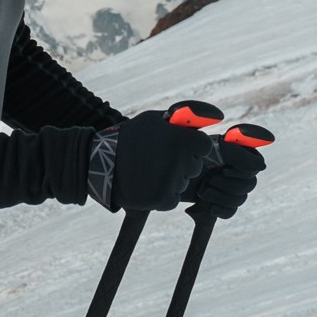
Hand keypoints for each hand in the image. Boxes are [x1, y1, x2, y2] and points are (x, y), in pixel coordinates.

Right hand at [100, 109, 221, 211]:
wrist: (98, 162)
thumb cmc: (130, 137)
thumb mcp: (155, 119)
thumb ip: (186, 116)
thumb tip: (218, 116)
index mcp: (182, 140)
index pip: (204, 147)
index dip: (190, 147)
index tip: (175, 147)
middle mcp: (180, 161)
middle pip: (195, 166)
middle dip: (181, 164)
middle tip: (157, 160)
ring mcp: (171, 182)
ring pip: (184, 183)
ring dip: (171, 180)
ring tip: (147, 172)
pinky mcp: (161, 200)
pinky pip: (172, 199)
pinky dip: (162, 195)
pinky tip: (145, 185)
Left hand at [188, 138, 265, 220]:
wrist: (162, 171)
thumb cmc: (181, 153)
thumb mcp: (203, 146)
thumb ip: (232, 150)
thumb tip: (261, 166)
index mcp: (233, 152)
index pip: (255, 165)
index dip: (242, 170)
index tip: (224, 169)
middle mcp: (233, 169)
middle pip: (249, 184)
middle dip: (228, 185)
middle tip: (210, 180)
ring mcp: (225, 186)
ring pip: (240, 199)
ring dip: (221, 196)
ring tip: (203, 191)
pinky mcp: (216, 201)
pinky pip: (230, 212)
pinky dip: (222, 211)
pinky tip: (210, 208)